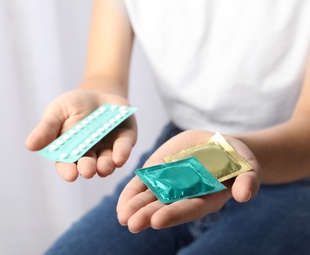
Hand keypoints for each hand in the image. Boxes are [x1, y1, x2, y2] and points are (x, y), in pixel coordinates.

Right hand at [25, 90, 136, 181]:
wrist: (99, 92)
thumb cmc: (74, 104)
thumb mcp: (57, 111)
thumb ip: (47, 128)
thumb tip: (29, 145)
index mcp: (70, 151)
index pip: (67, 165)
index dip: (68, 171)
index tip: (70, 175)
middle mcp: (90, 155)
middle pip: (88, 165)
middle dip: (87, 168)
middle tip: (87, 171)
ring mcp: (108, 149)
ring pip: (107, 162)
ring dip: (105, 166)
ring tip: (103, 167)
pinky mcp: (125, 140)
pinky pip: (124, 148)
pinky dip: (122, 153)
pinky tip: (119, 158)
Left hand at [116, 130, 261, 232]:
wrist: (217, 144)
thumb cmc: (236, 157)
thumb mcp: (248, 165)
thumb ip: (248, 179)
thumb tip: (244, 195)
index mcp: (207, 197)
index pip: (189, 209)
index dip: (174, 214)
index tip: (157, 220)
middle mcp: (185, 195)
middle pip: (165, 207)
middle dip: (148, 216)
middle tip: (132, 224)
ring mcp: (169, 184)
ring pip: (150, 198)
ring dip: (135, 208)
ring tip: (122, 217)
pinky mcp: (158, 172)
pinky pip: (142, 184)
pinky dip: (131, 194)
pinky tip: (121, 206)